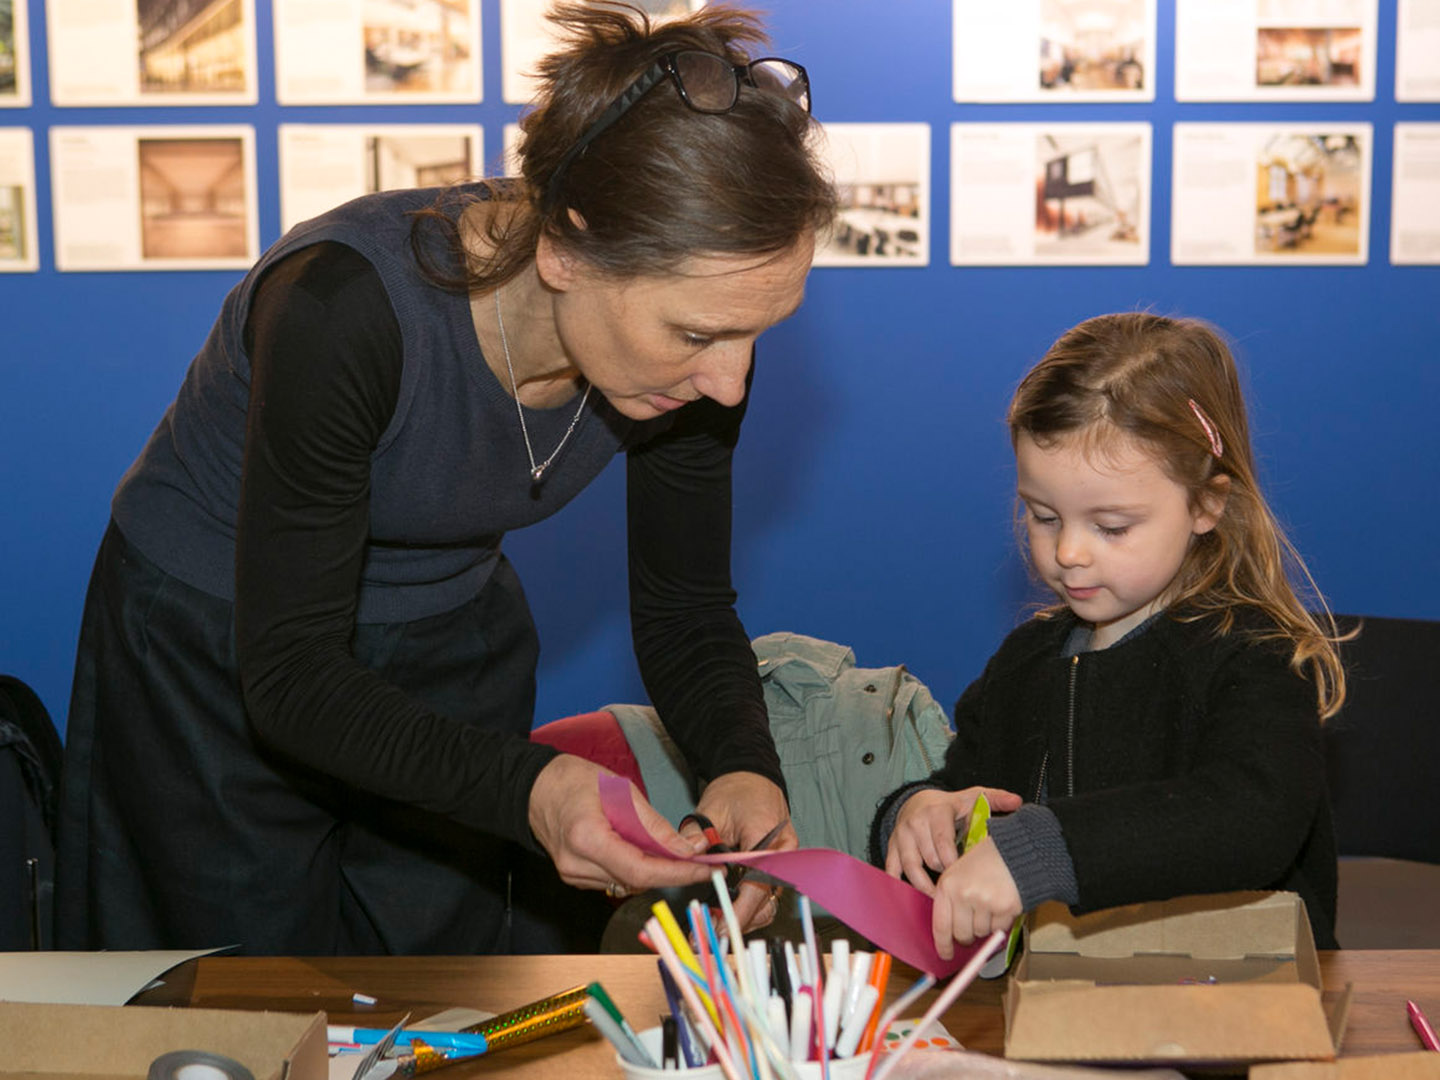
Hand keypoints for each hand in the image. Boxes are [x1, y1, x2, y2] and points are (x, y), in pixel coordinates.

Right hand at [527, 754, 709, 895]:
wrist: (536, 788)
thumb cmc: (575, 781)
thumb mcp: (621, 791)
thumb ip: (654, 825)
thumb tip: (687, 849)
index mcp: (587, 838)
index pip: (641, 870)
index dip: (677, 874)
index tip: (706, 869)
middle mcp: (576, 865)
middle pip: (636, 880)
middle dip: (672, 871)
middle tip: (702, 858)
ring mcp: (573, 875)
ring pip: (628, 883)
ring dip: (654, 869)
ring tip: (671, 849)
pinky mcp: (574, 877)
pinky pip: (615, 879)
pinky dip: (634, 867)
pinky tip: (641, 850)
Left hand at [686, 771, 795, 932]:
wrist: (751, 778)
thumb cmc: (735, 791)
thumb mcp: (711, 809)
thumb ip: (697, 835)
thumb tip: (688, 857)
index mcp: (771, 839)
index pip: (758, 885)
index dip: (739, 911)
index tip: (721, 927)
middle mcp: (783, 855)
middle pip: (766, 901)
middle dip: (739, 921)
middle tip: (709, 930)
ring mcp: (782, 864)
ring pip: (768, 904)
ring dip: (743, 918)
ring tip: (714, 923)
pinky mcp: (774, 868)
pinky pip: (765, 895)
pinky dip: (747, 908)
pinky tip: (726, 911)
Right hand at [884, 786, 1022, 895]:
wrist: (917, 801)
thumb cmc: (949, 805)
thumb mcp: (972, 797)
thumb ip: (995, 798)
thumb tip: (1018, 801)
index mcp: (937, 812)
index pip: (943, 842)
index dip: (954, 863)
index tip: (966, 876)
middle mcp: (916, 823)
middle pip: (930, 858)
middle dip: (944, 875)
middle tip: (959, 889)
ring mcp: (901, 836)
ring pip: (911, 867)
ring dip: (925, 886)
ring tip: (940, 900)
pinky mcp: (892, 846)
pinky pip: (892, 869)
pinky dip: (900, 885)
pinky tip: (914, 899)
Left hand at [931, 836, 1021, 959]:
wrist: (1012, 852)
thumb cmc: (984, 863)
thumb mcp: (958, 875)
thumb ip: (952, 901)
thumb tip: (950, 935)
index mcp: (947, 886)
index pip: (940, 925)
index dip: (943, 945)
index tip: (945, 954)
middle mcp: (963, 895)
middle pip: (962, 935)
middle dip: (968, 936)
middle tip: (973, 927)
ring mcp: (984, 902)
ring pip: (981, 933)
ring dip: (985, 926)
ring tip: (989, 905)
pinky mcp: (1004, 908)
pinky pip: (999, 929)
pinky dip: (1000, 923)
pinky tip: (1000, 905)